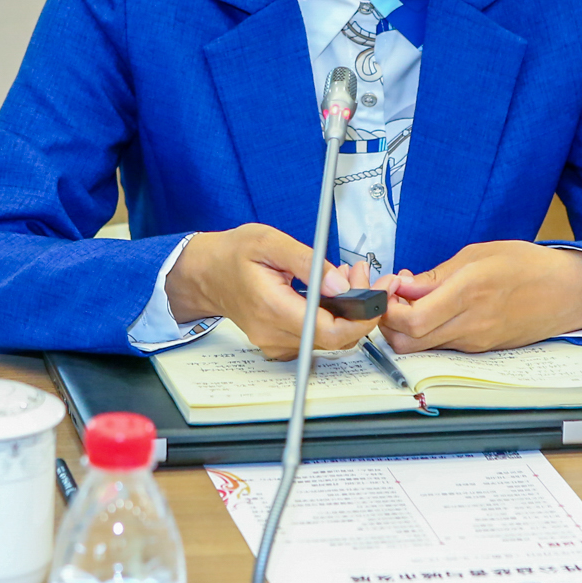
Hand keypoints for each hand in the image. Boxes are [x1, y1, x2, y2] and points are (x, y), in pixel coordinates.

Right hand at [164, 224, 375, 360]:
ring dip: (347, 310)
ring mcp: (275, 341)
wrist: (204, 272)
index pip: (329, 332)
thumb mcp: (270, 242)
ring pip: (328, 338)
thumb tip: (340, 285)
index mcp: (272, 308)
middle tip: (365, 274)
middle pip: (334, 338)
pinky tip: (332, 291)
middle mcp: (274, 333)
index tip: (377, 295)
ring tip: (348, 275)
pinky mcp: (278, 341)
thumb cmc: (232, 254)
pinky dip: (332, 316)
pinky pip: (315, 336)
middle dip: (359, 309)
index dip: (361, 318)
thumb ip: (308, 262)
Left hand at [376, 242, 581, 353]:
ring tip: (415, 299)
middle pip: (409, 342)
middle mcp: (470, 325)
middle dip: (388, 323)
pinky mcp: (482, 349)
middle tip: (391, 299)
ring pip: (423, 347)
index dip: (388, 309)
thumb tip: (404, 287)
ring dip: (408, 327)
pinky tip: (437, 309)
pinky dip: (430, 330)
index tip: (387, 289)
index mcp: (468, 293)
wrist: (569, 292)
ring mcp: (476, 342)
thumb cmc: (530, 266)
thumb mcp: (479, 254)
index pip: (412, 320)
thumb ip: (437, 275)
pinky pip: (444, 345)